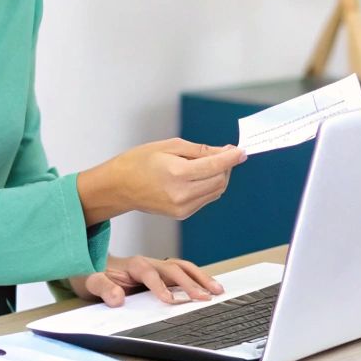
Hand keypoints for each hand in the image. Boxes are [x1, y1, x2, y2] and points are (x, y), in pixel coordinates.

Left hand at [76, 255, 226, 306]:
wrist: (92, 268)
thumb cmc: (92, 276)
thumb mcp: (89, 282)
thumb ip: (102, 288)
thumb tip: (117, 298)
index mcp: (132, 265)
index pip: (149, 274)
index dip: (159, 286)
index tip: (169, 301)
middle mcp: (148, 263)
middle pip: (173, 269)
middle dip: (190, 282)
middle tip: (204, 297)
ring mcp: (157, 267)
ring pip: (183, 268)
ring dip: (200, 278)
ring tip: (217, 290)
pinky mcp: (162, 274)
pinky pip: (183, 273)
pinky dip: (198, 279)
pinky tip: (210, 288)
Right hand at [79, 139, 245, 221]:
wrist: (119, 187)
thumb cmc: (139, 161)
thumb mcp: (169, 146)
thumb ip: (200, 150)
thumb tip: (225, 152)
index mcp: (178, 174)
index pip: (216, 166)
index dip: (232, 157)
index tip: (242, 151)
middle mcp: (182, 194)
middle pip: (220, 180)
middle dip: (227, 166)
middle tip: (223, 153)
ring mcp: (183, 207)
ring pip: (216, 191)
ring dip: (220, 176)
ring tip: (207, 163)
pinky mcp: (182, 214)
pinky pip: (206, 199)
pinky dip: (209, 186)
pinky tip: (197, 177)